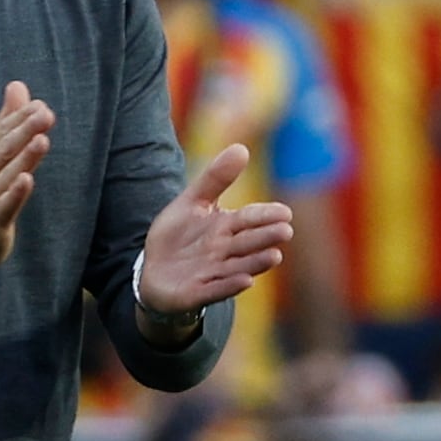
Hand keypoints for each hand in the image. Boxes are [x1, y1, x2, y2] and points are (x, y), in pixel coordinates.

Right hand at [0, 81, 53, 326]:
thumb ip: (5, 122)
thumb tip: (18, 86)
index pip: (2, 133)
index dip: (20, 119)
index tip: (40, 104)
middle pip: (4, 149)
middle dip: (24, 130)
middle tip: (44, 113)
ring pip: (6, 175)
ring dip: (23, 158)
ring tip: (41, 140)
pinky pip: (4, 207)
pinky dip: (15, 193)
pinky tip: (27, 181)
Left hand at [138, 143, 292, 323]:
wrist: (154, 272)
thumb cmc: (178, 237)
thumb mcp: (191, 202)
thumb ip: (215, 178)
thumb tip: (242, 148)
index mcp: (225, 228)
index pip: (249, 219)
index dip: (265, 216)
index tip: (285, 212)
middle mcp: (224, 251)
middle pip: (248, 243)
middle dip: (266, 237)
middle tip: (285, 231)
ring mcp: (213, 273)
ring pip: (239, 266)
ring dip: (256, 262)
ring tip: (274, 255)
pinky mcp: (197, 292)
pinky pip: (215, 289)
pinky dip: (229, 286)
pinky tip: (245, 281)